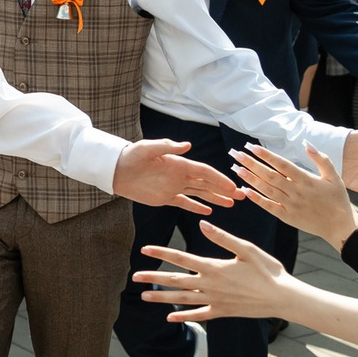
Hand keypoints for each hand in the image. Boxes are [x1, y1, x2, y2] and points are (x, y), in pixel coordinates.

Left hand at [110, 138, 238, 214]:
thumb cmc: (131, 155)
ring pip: (200, 194)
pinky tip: (208, 212)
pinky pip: (184, 203)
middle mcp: (180, 175)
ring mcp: (174, 187)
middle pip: (207, 184)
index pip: (205, 173)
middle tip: (242, 196)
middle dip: (224, 190)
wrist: (116, 169)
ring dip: (215, 198)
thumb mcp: (148, 148)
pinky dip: (196, 207)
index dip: (220, 180)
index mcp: (180, 164)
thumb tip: (187, 145)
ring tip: (231, 204)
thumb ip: (167, 147)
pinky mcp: (165, 197)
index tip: (233, 187)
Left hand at [131, 220, 294, 322]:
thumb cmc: (268, 270)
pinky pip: (199, 315)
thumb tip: (202, 223)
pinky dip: (184, 316)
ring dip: (162, 298)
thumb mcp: (247, 249)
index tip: (145, 250)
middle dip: (153, 278)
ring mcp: (215, 301)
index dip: (162, 253)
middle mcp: (210, 285)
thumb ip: (222, 237)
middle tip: (134, 277)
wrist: (283, 298)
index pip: (181, 259)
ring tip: (144, 296)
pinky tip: (170, 317)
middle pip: (176, 281)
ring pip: (183, 299)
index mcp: (214, 267)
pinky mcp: (222, 312)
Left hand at [232, 144, 357, 243]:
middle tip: (236, 154)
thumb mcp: (334, 176)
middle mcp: (297, 192)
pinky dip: (257, 199)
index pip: (282, 164)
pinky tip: (245, 190)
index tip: (251, 146)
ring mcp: (291, 205)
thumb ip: (320, 159)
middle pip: (270, 176)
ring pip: (267, 190)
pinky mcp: (288, 217)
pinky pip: (269, 207)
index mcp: (307, 180)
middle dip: (251, 164)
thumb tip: (306, 143)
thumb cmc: (338, 199)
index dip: (266, 155)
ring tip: (236, 169)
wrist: (340, 226)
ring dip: (250, 179)